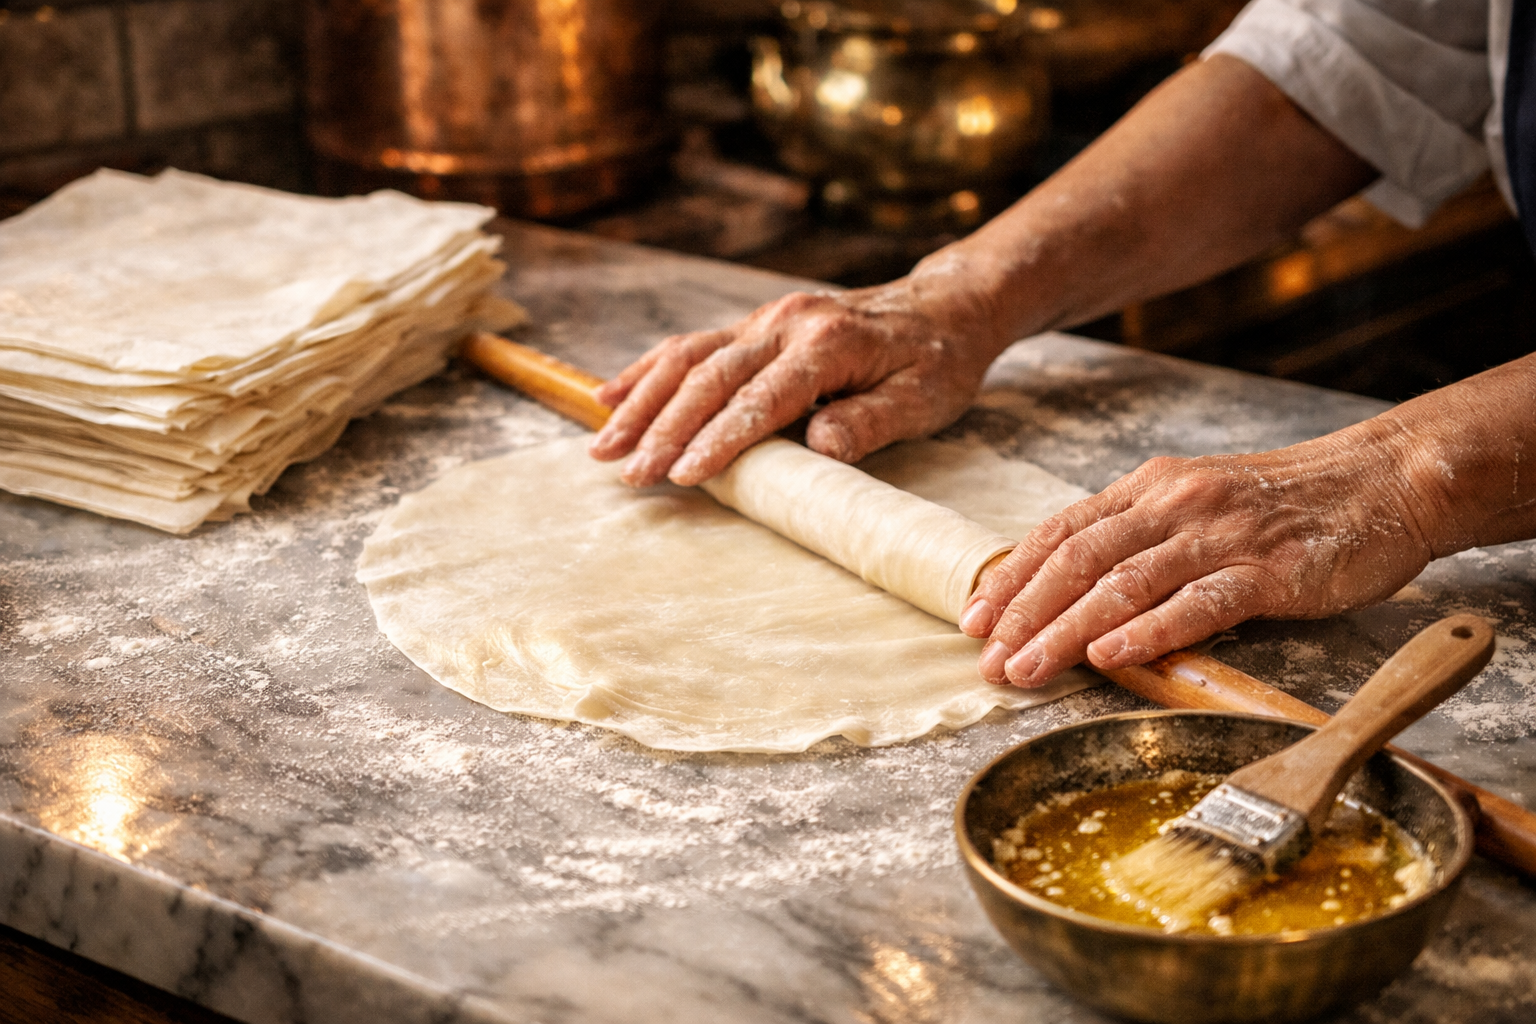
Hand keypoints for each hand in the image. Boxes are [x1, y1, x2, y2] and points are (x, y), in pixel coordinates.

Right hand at [587, 263, 1006, 486]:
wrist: (943, 308)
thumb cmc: (936, 363)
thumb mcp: (924, 400)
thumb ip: (871, 421)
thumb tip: (820, 446)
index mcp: (828, 343)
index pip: (762, 398)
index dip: (720, 439)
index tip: (683, 475)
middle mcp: (787, 322)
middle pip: (710, 376)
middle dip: (663, 428)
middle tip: (628, 473)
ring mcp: (765, 319)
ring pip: (688, 357)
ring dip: (640, 401)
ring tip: (602, 446)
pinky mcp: (754, 324)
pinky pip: (691, 345)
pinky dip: (647, 370)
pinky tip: (610, 395)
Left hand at [958, 428, 1438, 686]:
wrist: (1380, 483)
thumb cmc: (1281, 506)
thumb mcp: (1194, 504)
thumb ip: (1138, 540)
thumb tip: (1072, 596)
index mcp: (1148, 487)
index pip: (1061, 532)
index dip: (1012, 578)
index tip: (973, 620)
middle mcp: (1173, 503)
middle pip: (1078, 560)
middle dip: (1024, 614)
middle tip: (989, 661)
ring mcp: (1219, 535)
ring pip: (1124, 584)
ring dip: (1067, 632)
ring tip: (1029, 670)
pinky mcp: (1268, 570)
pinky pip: (1197, 603)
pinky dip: (1148, 631)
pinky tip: (1110, 658)